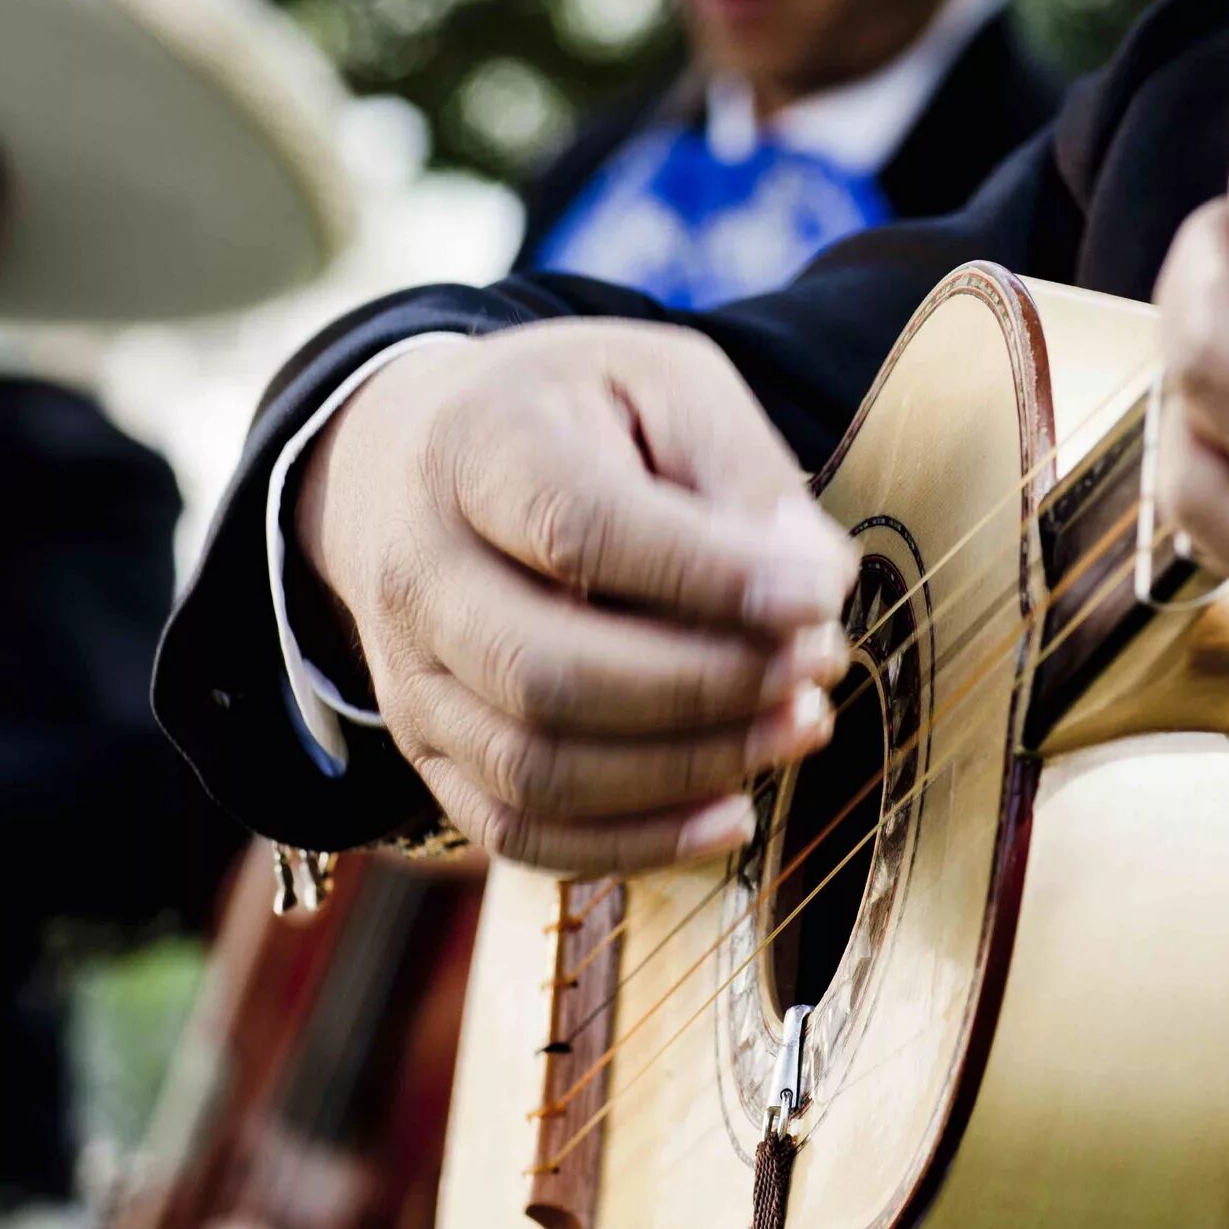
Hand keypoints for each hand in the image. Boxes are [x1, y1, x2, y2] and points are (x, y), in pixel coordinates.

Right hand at [296, 322, 857, 874]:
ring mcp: (410, 675)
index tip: (818, 599)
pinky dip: (633, 844)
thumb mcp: (662, 384)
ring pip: (534, 768)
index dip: (707, 578)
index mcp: (476, 449)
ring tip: (797, 729)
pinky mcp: (426, 749)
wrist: (412, 455)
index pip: (580, 529)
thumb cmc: (569, 416)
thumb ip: (741, 471)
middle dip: (704, 688)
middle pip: (546, 671)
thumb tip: (814, 584)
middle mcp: (419, 571)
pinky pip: (518, 832)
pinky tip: (731, 816)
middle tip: (818, 668)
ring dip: (685, 771)